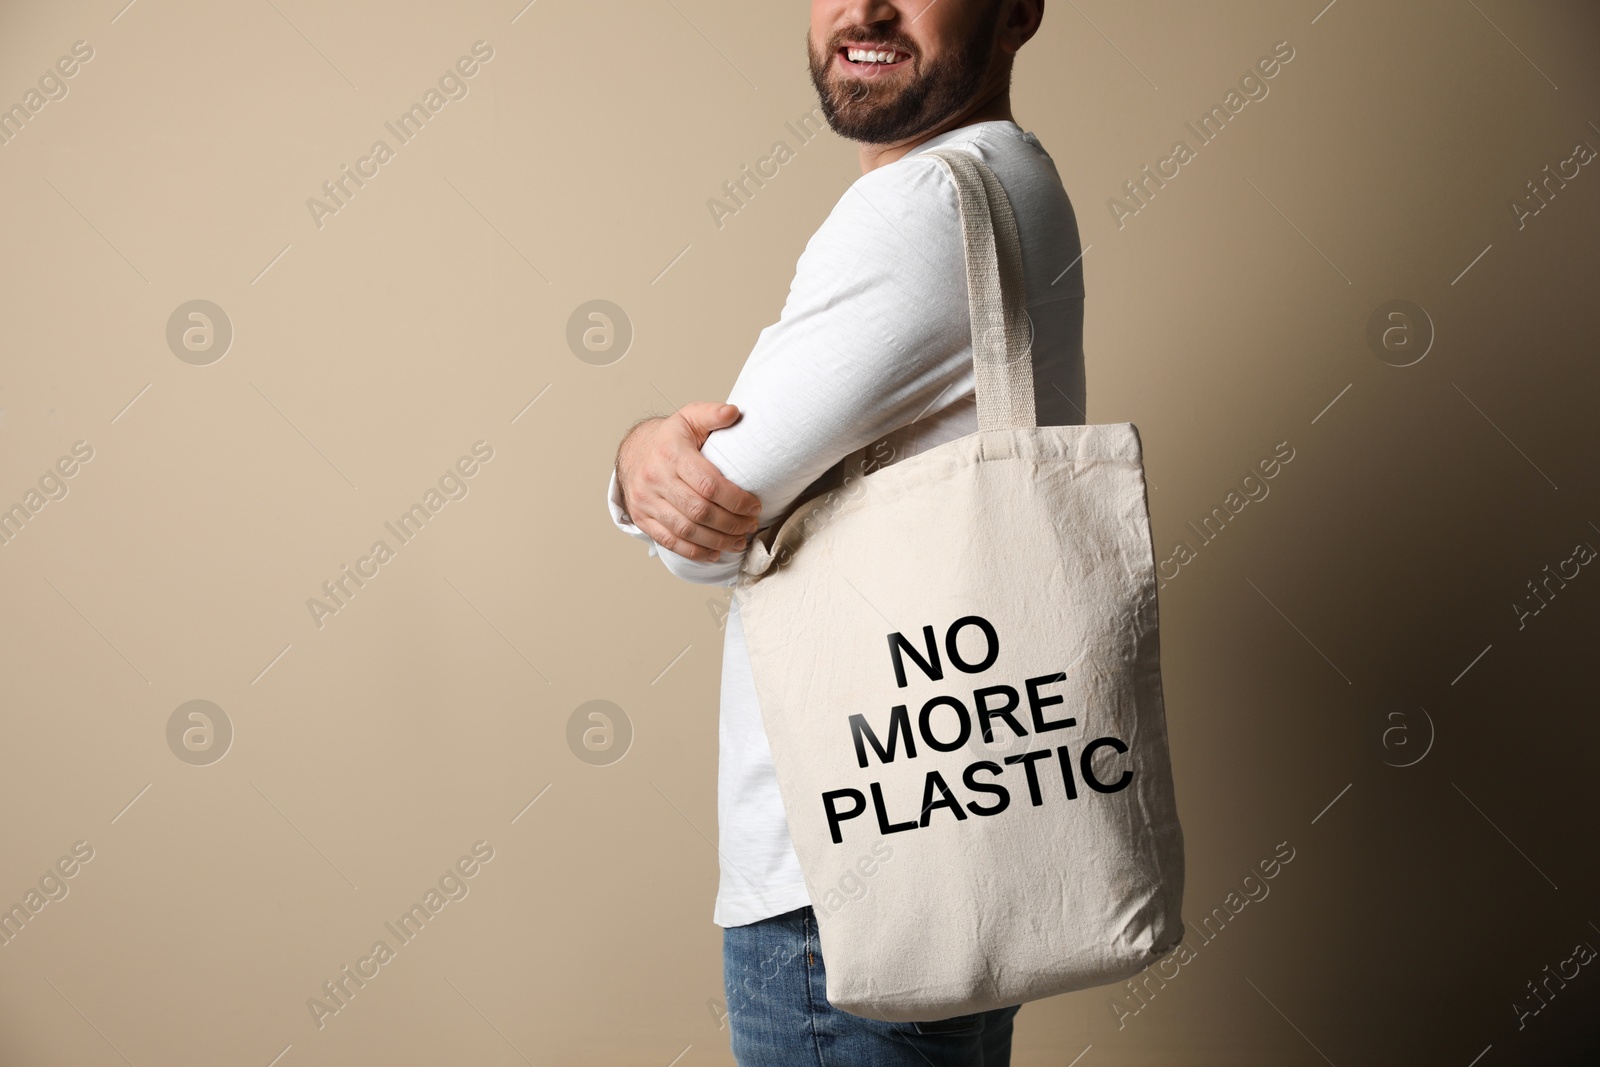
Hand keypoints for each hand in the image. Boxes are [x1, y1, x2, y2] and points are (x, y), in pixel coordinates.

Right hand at [616, 402, 761, 561]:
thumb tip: (734, 413)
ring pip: (686, 530)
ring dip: (717, 540)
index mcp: (671, 453)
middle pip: (699, 511)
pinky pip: (670, 541)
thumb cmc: (669, 438)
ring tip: (738, 540)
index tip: (754, 506)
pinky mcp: (642, 518)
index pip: (708, 484)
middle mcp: (655, 478)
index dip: (735, 500)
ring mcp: (646, 501)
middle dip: (731, 523)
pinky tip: (715, 552)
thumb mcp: (689, 418)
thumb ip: (712, 414)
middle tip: (750, 525)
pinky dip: (695, 552)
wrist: (633, 452)